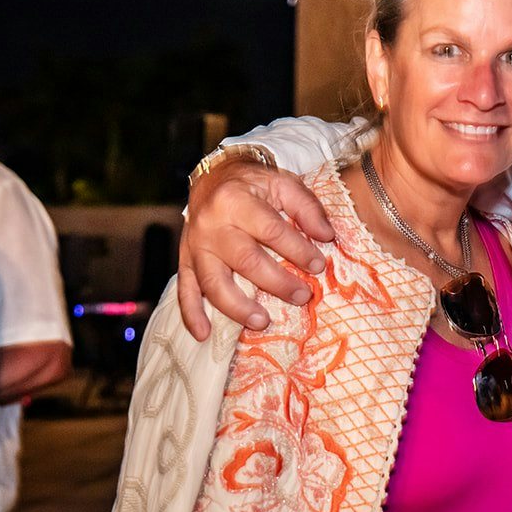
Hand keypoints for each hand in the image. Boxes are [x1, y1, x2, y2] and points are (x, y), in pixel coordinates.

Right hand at [176, 160, 335, 340]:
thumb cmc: (255, 184)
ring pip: (213, 281)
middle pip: (244, 260)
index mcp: (237, 200)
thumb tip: (327, 236)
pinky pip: (185, 289)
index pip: (271, 230)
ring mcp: (195, 245)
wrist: (213, 178)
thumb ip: (308, 208)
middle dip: (276, 283)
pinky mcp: (185, 259)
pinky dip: (191, 314)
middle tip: (302, 297)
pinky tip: (204, 333)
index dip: (297, 250)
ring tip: (262, 322)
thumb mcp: (284, 184)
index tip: (318, 266)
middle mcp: (212, 224)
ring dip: (237, 306)